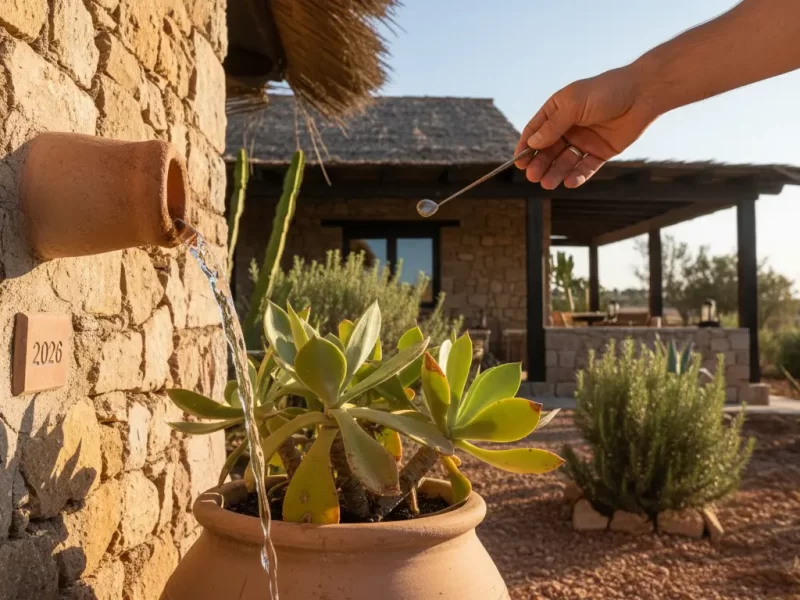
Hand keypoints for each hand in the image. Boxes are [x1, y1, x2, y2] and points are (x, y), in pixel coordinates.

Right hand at [515, 65, 659, 188]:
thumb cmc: (607, 91)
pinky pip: (585, 167)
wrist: (643, 94)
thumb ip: (553, 126)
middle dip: (540, 164)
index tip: (519, 162)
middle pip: (548, 150)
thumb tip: (532, 144)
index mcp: (558, 110)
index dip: (525, 147)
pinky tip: (570, 182)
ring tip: (548, 183)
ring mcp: (584, 140)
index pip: (536, 131)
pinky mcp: (600, 152)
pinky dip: (577, 175)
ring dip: (555, 173)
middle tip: (533, 176)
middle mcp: (569, 126)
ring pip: (565, 161)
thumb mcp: (574, 105)